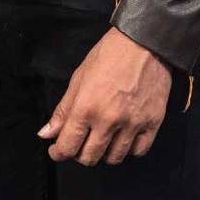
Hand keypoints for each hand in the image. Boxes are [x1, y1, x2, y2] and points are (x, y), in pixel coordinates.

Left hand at [38, 27, 171, 164]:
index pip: (67, 147)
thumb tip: (47, 133)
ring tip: (103, 137)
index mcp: (86, 106)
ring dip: (104, 152)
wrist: (144, 41)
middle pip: (90, 157)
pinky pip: (138, 151)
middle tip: (81, 141)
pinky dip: (129, 149)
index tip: (57, 149)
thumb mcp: (79, 76)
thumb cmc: (110, 53)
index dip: (58, 152)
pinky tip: (124, 136)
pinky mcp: (152, 122)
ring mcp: (132, 123)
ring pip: (114, 158)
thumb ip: (63, 109)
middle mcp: (108, 119)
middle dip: (80, 153)